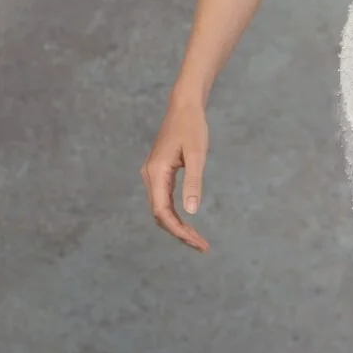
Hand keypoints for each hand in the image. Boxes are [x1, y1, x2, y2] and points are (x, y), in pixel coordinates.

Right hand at [141, 95, 210, 250]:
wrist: (183, 106)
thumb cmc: (192, 127)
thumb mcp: (197, 154)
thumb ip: (194, 182)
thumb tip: (192, 211)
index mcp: (156, 173)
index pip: (162, 212)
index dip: (178, 230)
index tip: (196, 242)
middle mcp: (150, 176)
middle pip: (160, 215)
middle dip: (180, 233)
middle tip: (202, 246)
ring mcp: (152, 175)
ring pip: (161, 210)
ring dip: (178, 227)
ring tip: (198, 240)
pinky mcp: (158, 173)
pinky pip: (163, 201)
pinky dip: (175, 215)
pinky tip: (188, 224)